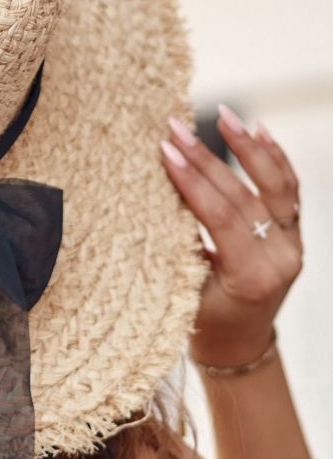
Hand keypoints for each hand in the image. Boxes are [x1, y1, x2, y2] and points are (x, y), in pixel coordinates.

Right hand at [160, 105, 302, 368]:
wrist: (240, 343)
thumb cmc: (204, 323)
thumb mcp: (185, 292)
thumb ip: (183, 245)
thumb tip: (162, 192)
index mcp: (252, 278)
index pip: (221, 218)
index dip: (192, 183)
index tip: (165, 153)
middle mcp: (281, 258)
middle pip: (243, 196)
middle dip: (206, 159)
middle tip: (176, 130)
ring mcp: (293, 244)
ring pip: (276, 186)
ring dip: (248, 147)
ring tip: (225, 115)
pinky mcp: (294, 233)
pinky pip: (289, 190)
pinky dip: (275, 159)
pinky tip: (258, 131)